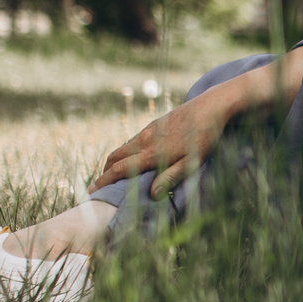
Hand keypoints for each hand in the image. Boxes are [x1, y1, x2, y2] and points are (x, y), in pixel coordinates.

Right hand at [95, 88, 231, 195]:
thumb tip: (152, 194)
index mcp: (152, 153)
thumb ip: (171, 178)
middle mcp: (145, 140)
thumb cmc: (204, 138)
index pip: (119, 170)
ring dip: (113, 161)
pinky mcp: (154, 124)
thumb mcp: (192, 163)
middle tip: (100, 186)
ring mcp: (148, 130)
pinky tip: (132, 157)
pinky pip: (132, 140)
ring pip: (123, 147)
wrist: (211, 107)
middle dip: (104, 172)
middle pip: (114, 157)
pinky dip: (125, 151)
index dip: (104, 181)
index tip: (91, 192)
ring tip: (112, 174)